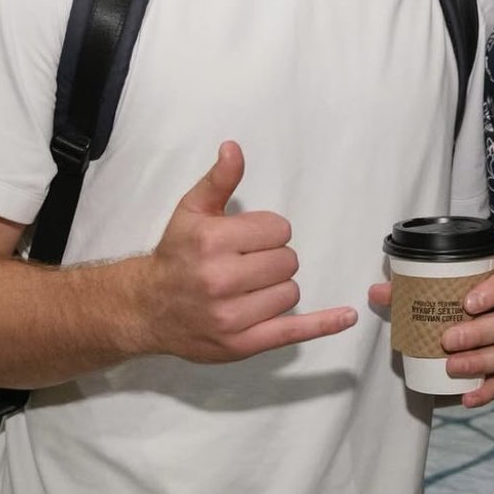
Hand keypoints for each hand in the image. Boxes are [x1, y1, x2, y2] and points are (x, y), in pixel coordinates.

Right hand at [137, 141, 356, 362]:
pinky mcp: (240, 344)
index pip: (279, 230)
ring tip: (247, 288)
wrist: (147, 308)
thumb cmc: (177, 254)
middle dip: (274, 260)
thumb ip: (219, 180)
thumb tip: (233, 148)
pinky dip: (322, 324)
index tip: (247, 239)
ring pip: (290, 293)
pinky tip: (346, 317)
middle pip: (288, 262)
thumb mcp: (192, 210)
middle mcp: (220, 280)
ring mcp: (230, 316)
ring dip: (277, 289)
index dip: (268, 232)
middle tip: (247, 264)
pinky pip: (292, 332)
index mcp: (212, 242)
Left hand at [371, 254, 493, 407]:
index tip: (467, 303)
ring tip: (452, 367)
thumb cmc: (467, 292)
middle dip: (480, 333)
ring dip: (482, 362)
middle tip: (448, 340)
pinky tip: (468, 398)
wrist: (493, 310)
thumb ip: (414, 286)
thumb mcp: (448, 284)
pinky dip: (489, 390)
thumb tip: (377, 292)